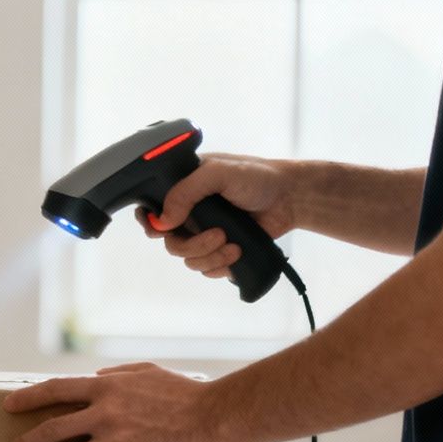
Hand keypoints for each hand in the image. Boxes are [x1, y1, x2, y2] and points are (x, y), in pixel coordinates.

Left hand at [0, 364, 238, 441]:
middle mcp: (104, 414)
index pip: (56, 390)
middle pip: (51, 431)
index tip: (7, 407)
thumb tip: (95, 377)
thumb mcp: (147, 371)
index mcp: (106, 388)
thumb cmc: (185, 392)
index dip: (28, 398)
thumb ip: (117, 374)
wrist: (216, 416)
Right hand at [144, 155, 295, 278]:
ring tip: (233, 245)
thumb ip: (186, 192)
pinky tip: (236, 253)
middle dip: (192, 245)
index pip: (152, 211)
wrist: (290, 198)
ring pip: (189, 260)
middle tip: (217, 236)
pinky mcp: (221, 250)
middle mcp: (191, 213)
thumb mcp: (218, 172)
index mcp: (183, 190)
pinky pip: (207, 269)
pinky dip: (220, 266)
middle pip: (171, 243)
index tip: (164, 230)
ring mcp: (205, 233)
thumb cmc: (257, 177)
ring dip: (210, 257)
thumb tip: (162, 220)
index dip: (152, 224)